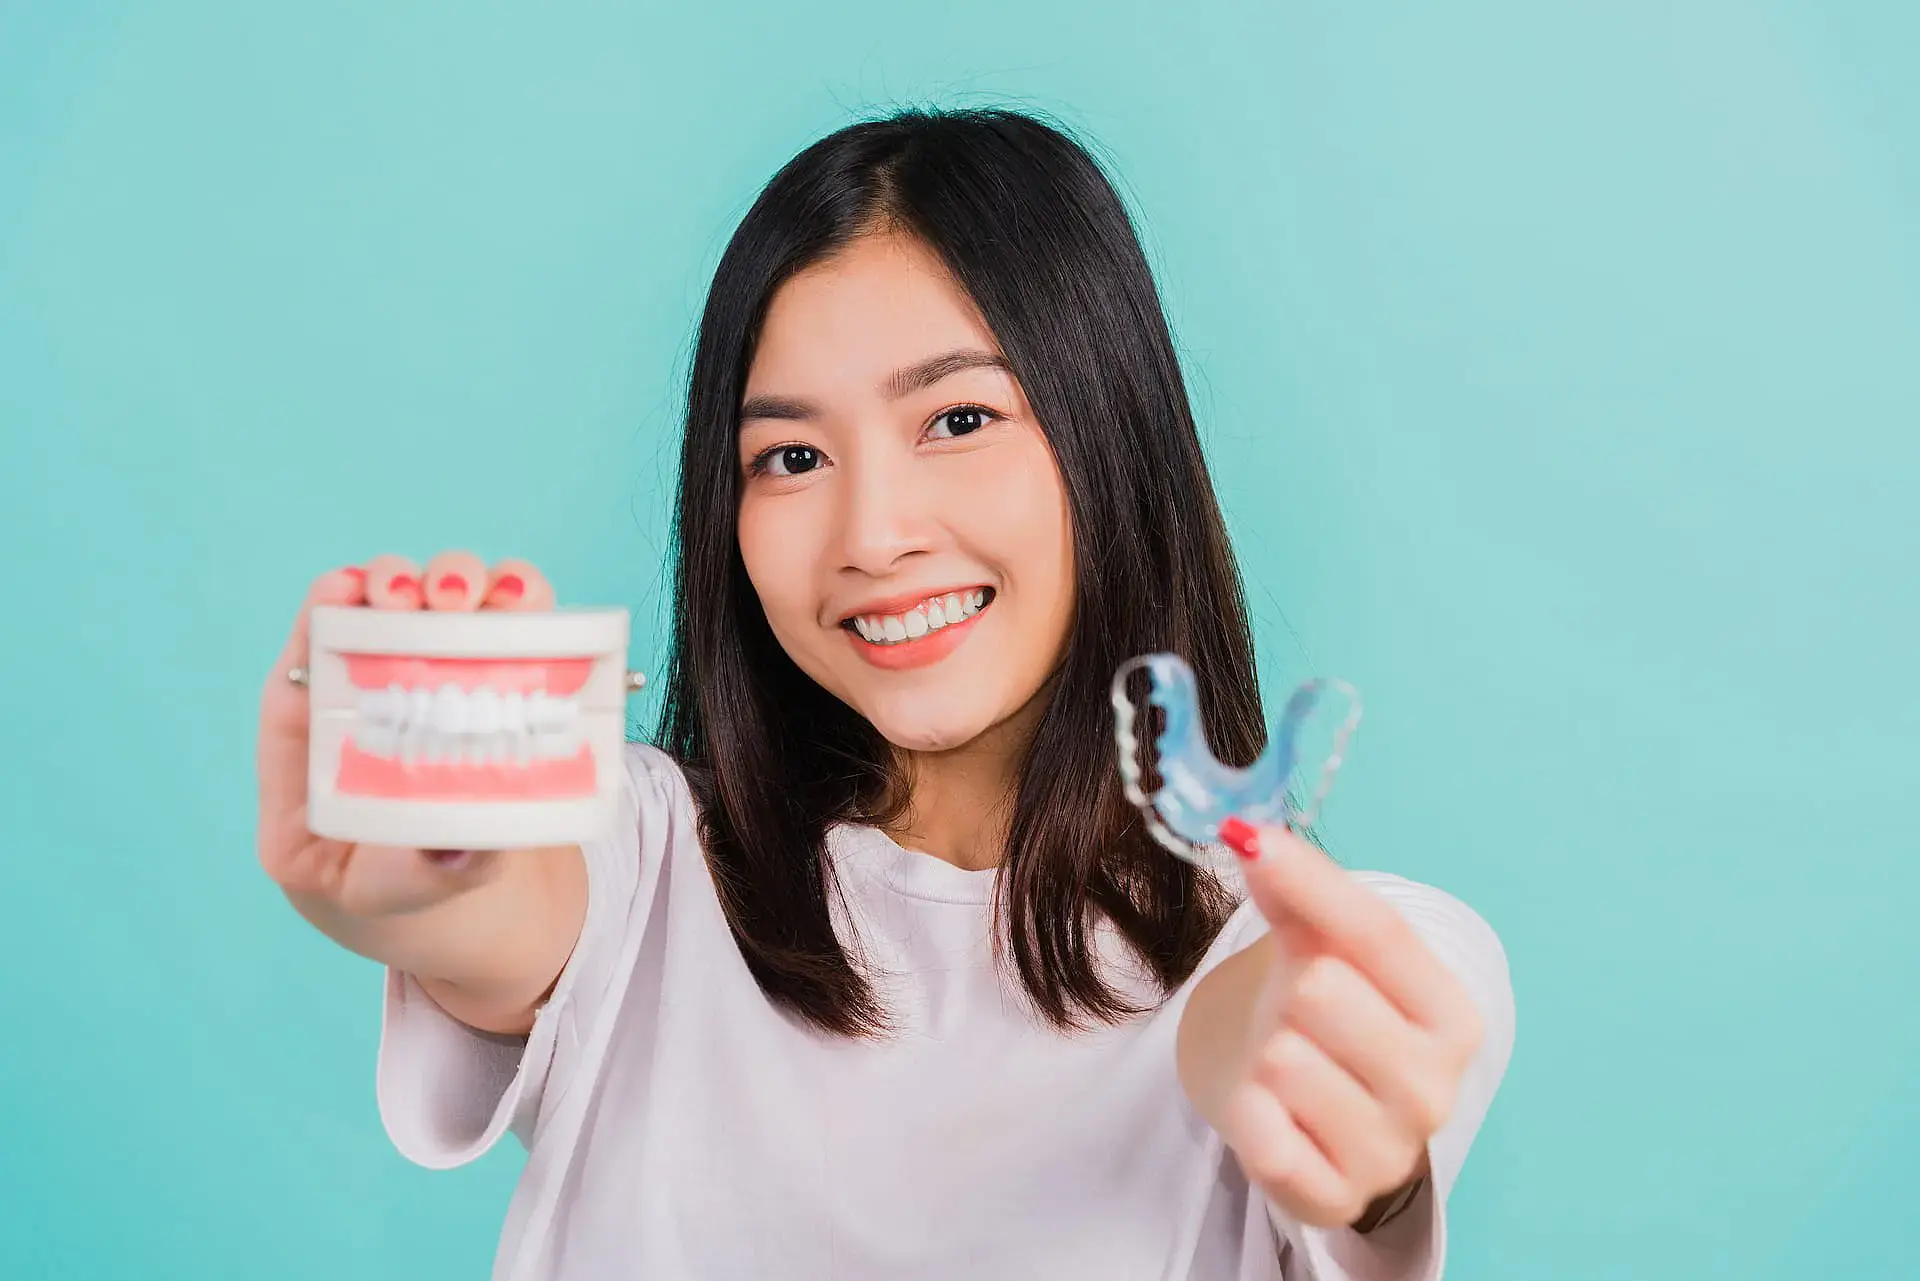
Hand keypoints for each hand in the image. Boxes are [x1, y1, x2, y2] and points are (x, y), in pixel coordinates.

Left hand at [256, 551, 555, 922]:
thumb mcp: (387, 899)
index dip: (322, 617)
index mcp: (319, 751)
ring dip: (462, 580)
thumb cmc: (408, 910)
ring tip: (482, 594)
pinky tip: (526, 600)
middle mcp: (379, 704)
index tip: (347, 589)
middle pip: (377, 618)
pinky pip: (516, 630)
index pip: (307, 667)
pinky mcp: (511, 688)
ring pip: (447, 608)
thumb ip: (422, 874)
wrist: (485, 927)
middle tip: (423, 597)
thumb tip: (468, 847)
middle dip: (396, 586)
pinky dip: (522, 601)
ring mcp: (447, 690)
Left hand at [1210, 818, 1483, 1230]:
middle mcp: (1436, 1088)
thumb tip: (1253, 834)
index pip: (1379, 932)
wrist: (1313, 1116)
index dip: (1309, 880)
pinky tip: (1278, 1116)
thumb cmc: (1329, 1021)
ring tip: (1289, 1068)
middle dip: (1290, 994)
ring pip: (1282, 1060)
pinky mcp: (1334, 1197)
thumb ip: (1300, 890)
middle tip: (1301, 1017)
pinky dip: (1252, 1117)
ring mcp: (1389, 1150)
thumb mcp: (1325, 948)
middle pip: (1321, 990)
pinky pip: (1263, 1137)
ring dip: (1266, 1058)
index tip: (1251, 841)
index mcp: (1452, 1016)